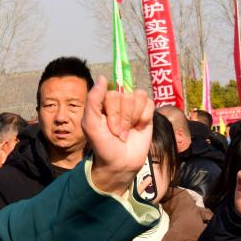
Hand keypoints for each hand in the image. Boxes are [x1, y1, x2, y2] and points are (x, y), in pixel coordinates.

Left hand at [83, 76, 154, 194]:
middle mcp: (118, 100)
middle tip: (118, 133)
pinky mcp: (146, 112)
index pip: (112, 93)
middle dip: (123, 119)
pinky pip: (150, 103)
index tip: (109, 129)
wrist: (120, 162)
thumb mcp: (90, 124)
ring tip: (127, 131)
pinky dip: (145, 118)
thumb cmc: (102, 144)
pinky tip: (139, 127)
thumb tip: (103, 78)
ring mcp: (132, 105)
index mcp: (103, 101)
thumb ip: (93, 100)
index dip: (113, 112)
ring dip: (133, 118)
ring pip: (138, 97)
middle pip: (126, 96)